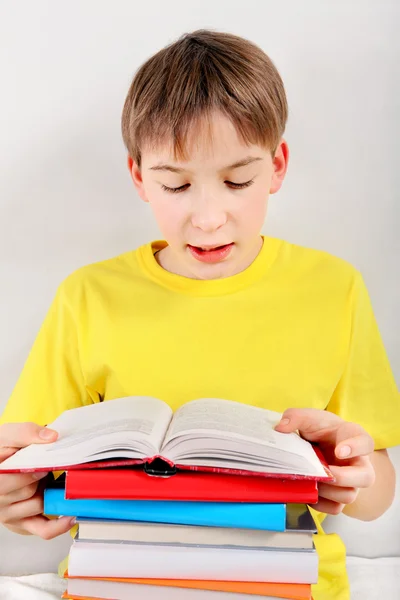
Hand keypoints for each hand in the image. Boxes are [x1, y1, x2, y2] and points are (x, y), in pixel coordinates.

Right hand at [0, 422, 75, 538]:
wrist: (4, 461)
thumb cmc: (5, 450)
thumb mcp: (9, 435)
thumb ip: (27, 433)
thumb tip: (51, 437)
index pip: (7, 481)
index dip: (27, 473)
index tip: (41, 466)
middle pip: (26, 491)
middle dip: (40, 477)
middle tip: (46, 468)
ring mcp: (10, 513)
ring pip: (37, 504)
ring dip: (46, 492)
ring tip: (45, 479)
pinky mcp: (24, 524)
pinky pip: (43, 530)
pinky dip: (58, 526)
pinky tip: (70, 517)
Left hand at [275, 408, 374, 514]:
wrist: (319, 442)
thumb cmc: (320, 428)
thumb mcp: (309, 417)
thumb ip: (296, 417)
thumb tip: (281, 427)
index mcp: (354, 438)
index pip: (365, 443)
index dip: (355, 448)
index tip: (339, 451)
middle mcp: (358, 463)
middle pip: (366, 478)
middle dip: (344, 478)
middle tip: (326, 472)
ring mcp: (350, 483)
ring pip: (349, 496)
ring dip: (328, 491)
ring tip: (311, 480)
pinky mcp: (338, 496)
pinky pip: (335, 508)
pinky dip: (320, 504)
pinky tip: (307, 491)